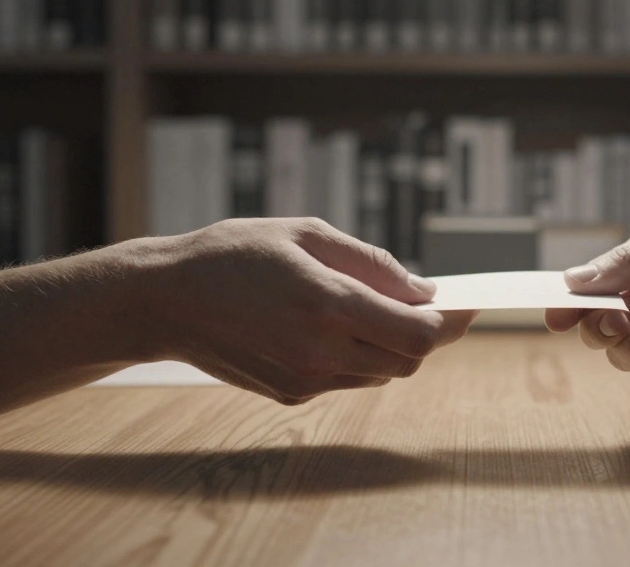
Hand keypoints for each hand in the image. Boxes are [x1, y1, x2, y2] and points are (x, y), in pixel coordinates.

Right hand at [142, 218, 476, 404]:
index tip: (464, 305)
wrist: (165, 300)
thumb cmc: (234, 253)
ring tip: (375, 309)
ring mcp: (306, 379)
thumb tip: (423, 290)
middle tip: (426, 304)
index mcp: (329, 304)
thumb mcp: (307, 234)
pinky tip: (336, 327)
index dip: (450, 322)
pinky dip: (359, 357)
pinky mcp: (291, 395)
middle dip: (426, 334)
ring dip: (393, 346)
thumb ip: (372, 263)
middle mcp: (321, 350)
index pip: (419, 333)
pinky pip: (349, 380)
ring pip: (382, 375)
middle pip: (408, 359)